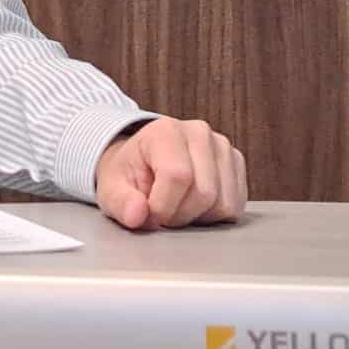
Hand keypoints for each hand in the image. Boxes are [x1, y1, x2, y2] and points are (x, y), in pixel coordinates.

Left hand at [95, 118, 245, 229]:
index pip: (177, 176)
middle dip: (179, 214)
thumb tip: (136, 215)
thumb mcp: (111, 188)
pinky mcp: (236, 164)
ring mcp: (222, 147)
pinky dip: (214, 216)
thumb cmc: (129, 174)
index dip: (163, 206)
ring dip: (197, 217)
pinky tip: (194, 205)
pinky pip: (235, 206)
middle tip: (162, 211)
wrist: (143, 162)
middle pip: (204, 193)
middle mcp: (199, 133)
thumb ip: (120, 202)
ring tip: (177, 205)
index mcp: (165, 131)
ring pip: (222, 203)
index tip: (148, 213)